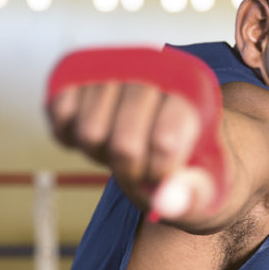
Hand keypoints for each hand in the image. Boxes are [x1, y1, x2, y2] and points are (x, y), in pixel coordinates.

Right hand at [45, 47, 227, 221]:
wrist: (168, 131)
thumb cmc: (191, 161)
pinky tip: (95, 134)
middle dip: (129, 171)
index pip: (164, 143)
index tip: (164, 173)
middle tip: (140, 164)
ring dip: (99, 154)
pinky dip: (69, 136)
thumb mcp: (209, 185)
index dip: (158, 173)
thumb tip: (164, 203)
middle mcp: (152, 69)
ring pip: (89, 133)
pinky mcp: (77, 70)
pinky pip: (59, 111)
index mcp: (193, 92)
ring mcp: (113, 65)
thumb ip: (194, 196)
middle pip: (123, 146)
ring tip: (120, 146)